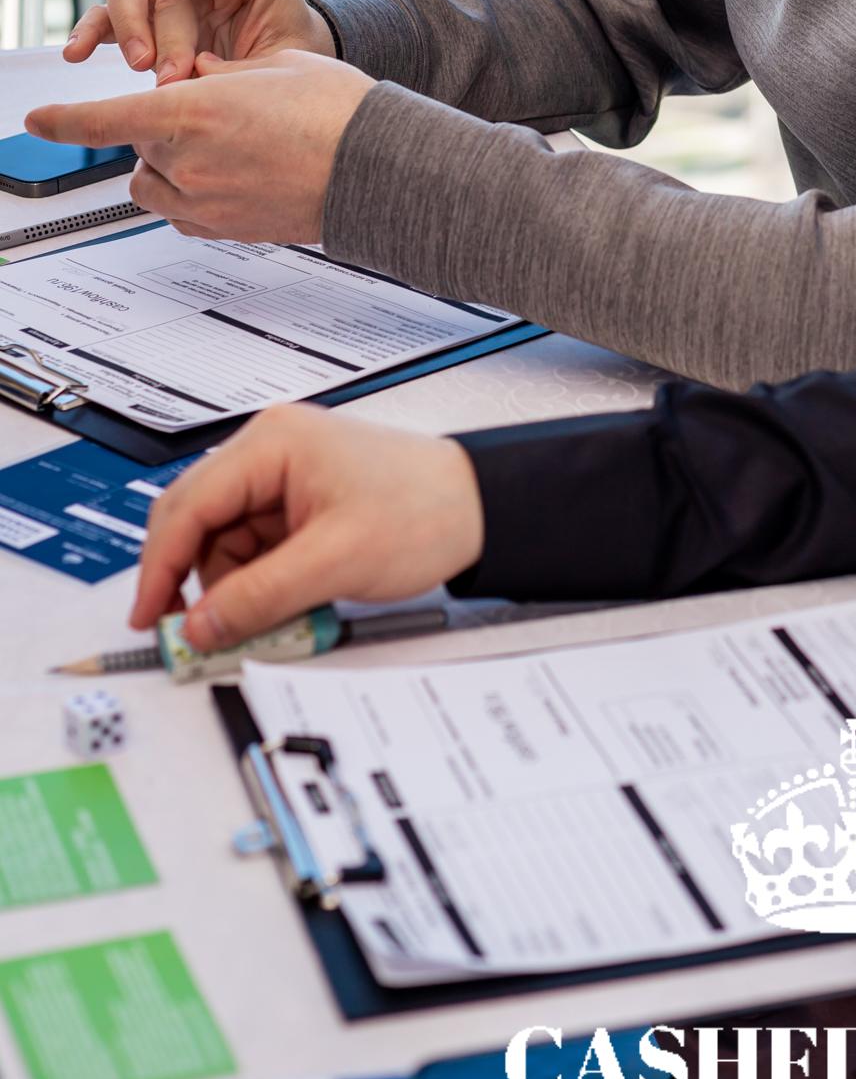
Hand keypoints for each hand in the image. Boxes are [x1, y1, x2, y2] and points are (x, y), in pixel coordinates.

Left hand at [26, 48, 373, 243]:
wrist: (377, 165)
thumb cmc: (337, 111)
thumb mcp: (272, 67)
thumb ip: (218, 74)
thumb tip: (193, 77)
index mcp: (194, 111)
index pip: (104, 119)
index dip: (63, 121)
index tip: (38, 120)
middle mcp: (190, 161)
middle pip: (136, 143)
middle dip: (156, 124)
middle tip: (205, 109)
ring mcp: (206, 201)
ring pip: (150, 183)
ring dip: (162, 163)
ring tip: (208, 146)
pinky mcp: (224, 228)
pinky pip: (179, 213)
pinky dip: (186, 193)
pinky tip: (222, 177)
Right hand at [63, 0, 335, 84]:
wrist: (277, 55)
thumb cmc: (285, 47)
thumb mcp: (287, 53)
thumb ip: (251, 61)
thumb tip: (201, 78)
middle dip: (167, 32)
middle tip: (170, 73)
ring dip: (128, 28)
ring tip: (138, 64)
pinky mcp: (140, 17)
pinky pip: (106, 17)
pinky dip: (89, 33)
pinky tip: (77, 53)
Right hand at [132, 404, 483, 650]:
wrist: (482, 508)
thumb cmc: (426, 509)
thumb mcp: (335, 562)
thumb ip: (259, 598)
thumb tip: (199, 628)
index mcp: (273, 443)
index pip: (188, 506)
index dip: (160, 567)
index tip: (149, 616)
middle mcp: (272, 452)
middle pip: (199, 523)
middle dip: (198, 582)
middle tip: (196, 634)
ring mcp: (285, 478)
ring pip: (226, 545)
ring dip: (238, 589)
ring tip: (278, 618)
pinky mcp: (301, 505)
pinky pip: (256, 551)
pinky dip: (262, 584)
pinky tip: (291, 604)